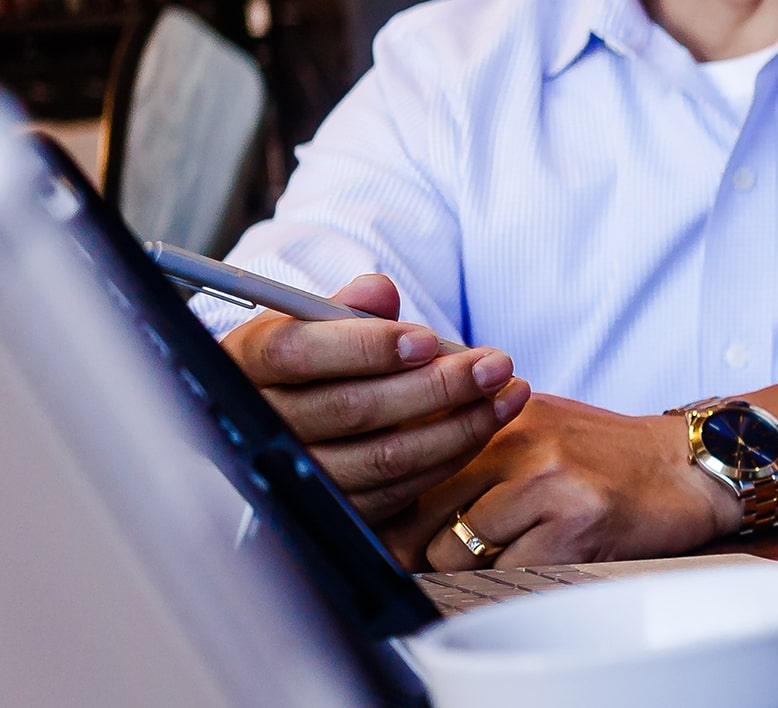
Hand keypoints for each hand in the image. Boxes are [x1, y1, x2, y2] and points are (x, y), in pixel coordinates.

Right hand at [219, 272, 529, 523]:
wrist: (286, 412)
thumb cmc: (307, 358)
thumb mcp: (314, 322)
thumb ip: (349, 306)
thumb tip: (380, 291)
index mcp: (247, 362)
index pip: (299, 354)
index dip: (366, 348)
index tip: (427, 340)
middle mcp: (263, 423)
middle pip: (352, 409)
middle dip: (437, 387)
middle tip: (496, 365)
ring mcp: (297, 473)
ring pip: (383, 457)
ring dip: (458, 426)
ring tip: (509, 394)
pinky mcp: (332, 508)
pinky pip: (398, 491)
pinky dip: (448, 459)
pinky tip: (484, 427)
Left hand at [392, 393, 736, 569]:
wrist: (687, 467)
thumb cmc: (601, 453)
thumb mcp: (531, 420)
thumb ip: (464, 436)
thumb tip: (384, 485)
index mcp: (497, 408)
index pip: (409, 459)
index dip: (388, 503)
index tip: (389, 524)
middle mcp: (518, 436)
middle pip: (419, 509)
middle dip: (421, 542)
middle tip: (443, 549)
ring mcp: (548, 478)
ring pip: (454, 548)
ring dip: (469, 563)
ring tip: (510, 545)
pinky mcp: (575, 523)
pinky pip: (504, 571)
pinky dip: (514, 574)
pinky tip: (547, 551)